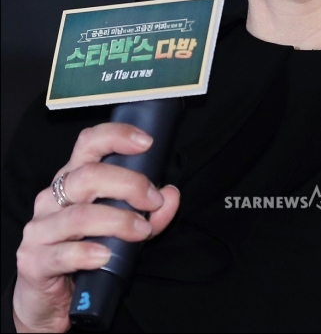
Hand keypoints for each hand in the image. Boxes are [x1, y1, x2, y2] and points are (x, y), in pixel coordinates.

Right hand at [12, 123, 180, 332]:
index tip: (146, 143)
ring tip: (141, 231)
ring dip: (118, 221)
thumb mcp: (122, 226)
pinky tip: (106, 255)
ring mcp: (40, 228)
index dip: (117, 136)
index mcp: (72, 178)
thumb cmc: (86, 249)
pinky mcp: (33, 261)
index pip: (88, 143)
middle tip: (154, 201)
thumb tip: (172, 195)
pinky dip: (88, 253)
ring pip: (79, 215)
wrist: (48, 298)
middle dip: (129, 184)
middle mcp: (52, 197)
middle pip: (87, 175)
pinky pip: (62, 253)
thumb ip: (149, 211)